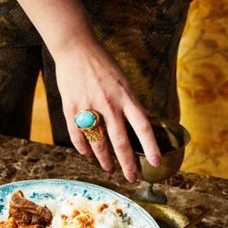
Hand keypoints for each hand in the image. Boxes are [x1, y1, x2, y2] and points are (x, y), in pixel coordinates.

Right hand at [54, 38, 161, 182]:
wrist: (76, 49)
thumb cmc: (103, 65)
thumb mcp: (124, 81)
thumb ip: (131, 103)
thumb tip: (143, 121)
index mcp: (126, 96)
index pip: (143, 127)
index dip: (151, 147)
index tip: (156, 163)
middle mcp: (109, 104)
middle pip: (120, 141)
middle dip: (127, 164)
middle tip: (132, 178)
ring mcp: (89, 107)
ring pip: (98, 143)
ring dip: (105, 160)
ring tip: (110, 169)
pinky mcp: (71, 108)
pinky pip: (78, 136)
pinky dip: (83, 149)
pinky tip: (88, 155)